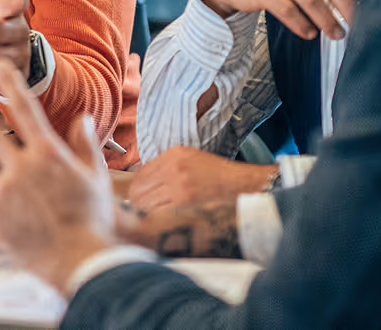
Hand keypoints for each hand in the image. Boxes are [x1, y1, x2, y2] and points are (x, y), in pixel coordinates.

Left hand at [0, 59, 117, 293]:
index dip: (11, 84)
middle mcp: (23, 165)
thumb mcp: (96, 177)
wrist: (80, 261)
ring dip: (1, 190)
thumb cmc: (93, 219)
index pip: (27, 109)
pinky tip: (18, 230)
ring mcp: (6, 191)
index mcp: (48, 151)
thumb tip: (84, 118)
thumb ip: (86, 144)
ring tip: (26, 214)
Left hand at [127, 148, 275, 212]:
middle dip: (138, 205)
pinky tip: (165, 225)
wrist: (244, 187)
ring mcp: (180, 189)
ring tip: (154, 221)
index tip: (138, 199)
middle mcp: (174, 170)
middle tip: (143, 214)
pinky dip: (158, 223)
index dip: (136, 191)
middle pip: (138, 193)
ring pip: (146, 207)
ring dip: (146, 215)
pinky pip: (160, 217)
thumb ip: (163, 167)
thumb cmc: (216, 176)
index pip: (139, 176)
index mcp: (173, 156)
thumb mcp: (188, 158)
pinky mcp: (187, 207)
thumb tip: (140, 184)